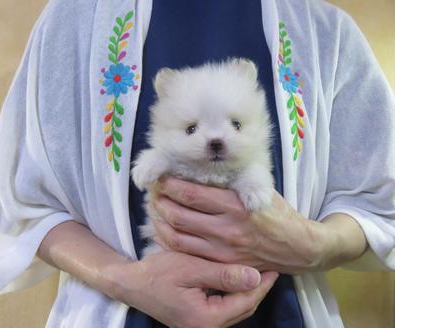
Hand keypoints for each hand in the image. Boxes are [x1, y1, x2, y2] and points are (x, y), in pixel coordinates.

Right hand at [110, 251, 277, 327]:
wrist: (130, 284)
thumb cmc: (157, 273)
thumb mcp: (190, 268)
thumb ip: (223, 274)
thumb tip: (255, 277)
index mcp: (206, 319)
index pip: (245, 302)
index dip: (262, 285)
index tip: (274, 267)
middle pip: (243, 309)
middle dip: (258, 289)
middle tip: (271, 268)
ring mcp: (200, 326)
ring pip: (234, 310)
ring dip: (247, 292)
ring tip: (258, 271)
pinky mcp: (196, 320)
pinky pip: (223, 309)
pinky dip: (233, 294)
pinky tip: (236, 279)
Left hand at [151, 177, 336, 273]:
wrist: (295, 247)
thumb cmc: (276, 213)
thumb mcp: (258, 188)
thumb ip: (231, 181)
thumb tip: (200, 169)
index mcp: (234, 205)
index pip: (191, 194)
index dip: (169, 185)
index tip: (162, 178)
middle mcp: (225, 229)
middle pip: (178, 215)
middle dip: (159, 201)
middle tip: (153, 193)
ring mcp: (221, 250)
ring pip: (177, 236)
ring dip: (160, 221)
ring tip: (155, 210)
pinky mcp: (219, 263)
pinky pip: (185, 253)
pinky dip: (169, 241)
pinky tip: (164, 230)